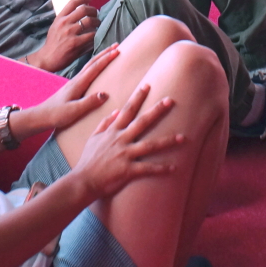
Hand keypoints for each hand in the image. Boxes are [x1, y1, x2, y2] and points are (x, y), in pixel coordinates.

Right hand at [32, 0, 99, 71]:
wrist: (48, 58)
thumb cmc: (53, 43)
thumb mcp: (55, 27)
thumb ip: (66, 20)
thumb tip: (81, 13)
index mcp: (59, 18)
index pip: (72, 2)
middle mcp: (65, 23)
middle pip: (83, 10)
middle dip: (93, 10)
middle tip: (96, 14)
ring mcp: (70, 33)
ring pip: (89, 21)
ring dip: (97, 22)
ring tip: (98, 24)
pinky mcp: (76, 43)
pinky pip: (91, 35)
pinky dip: (96, 34)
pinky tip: (97, 35)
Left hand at [32, 45, 118, 131]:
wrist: (41, 115)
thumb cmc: (56, 114)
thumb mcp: (73, 111)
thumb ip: (89, 103)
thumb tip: (105, 94)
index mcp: (78, 84)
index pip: (94, 67)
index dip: (106, 59)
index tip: (117, 50)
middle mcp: (76, 79)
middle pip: (92, 62)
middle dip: (105, 53)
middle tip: (117, 45)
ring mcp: (73, 82)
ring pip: (89, 65)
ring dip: (100, 57)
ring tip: (109, 52)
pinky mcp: (72, 86)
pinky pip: (86, 71)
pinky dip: (94, 64)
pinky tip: (95, 67)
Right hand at [72, 83, 181, 200]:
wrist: (83, 181)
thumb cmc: (88, 160)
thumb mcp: (93, 138)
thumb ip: (105, 124)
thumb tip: (116, 111)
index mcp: (113, 131)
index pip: (127, 110)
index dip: (138, 97)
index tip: (148, 85)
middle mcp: (121, 140)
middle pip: (142, 122)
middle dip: (157, 111)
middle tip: (170, 100)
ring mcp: (125, 155)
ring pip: (150, 145)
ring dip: (167, 141)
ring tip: (182, 137)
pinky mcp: (128, 170)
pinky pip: (148, 169)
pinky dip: (162, 168)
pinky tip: (174, 167)